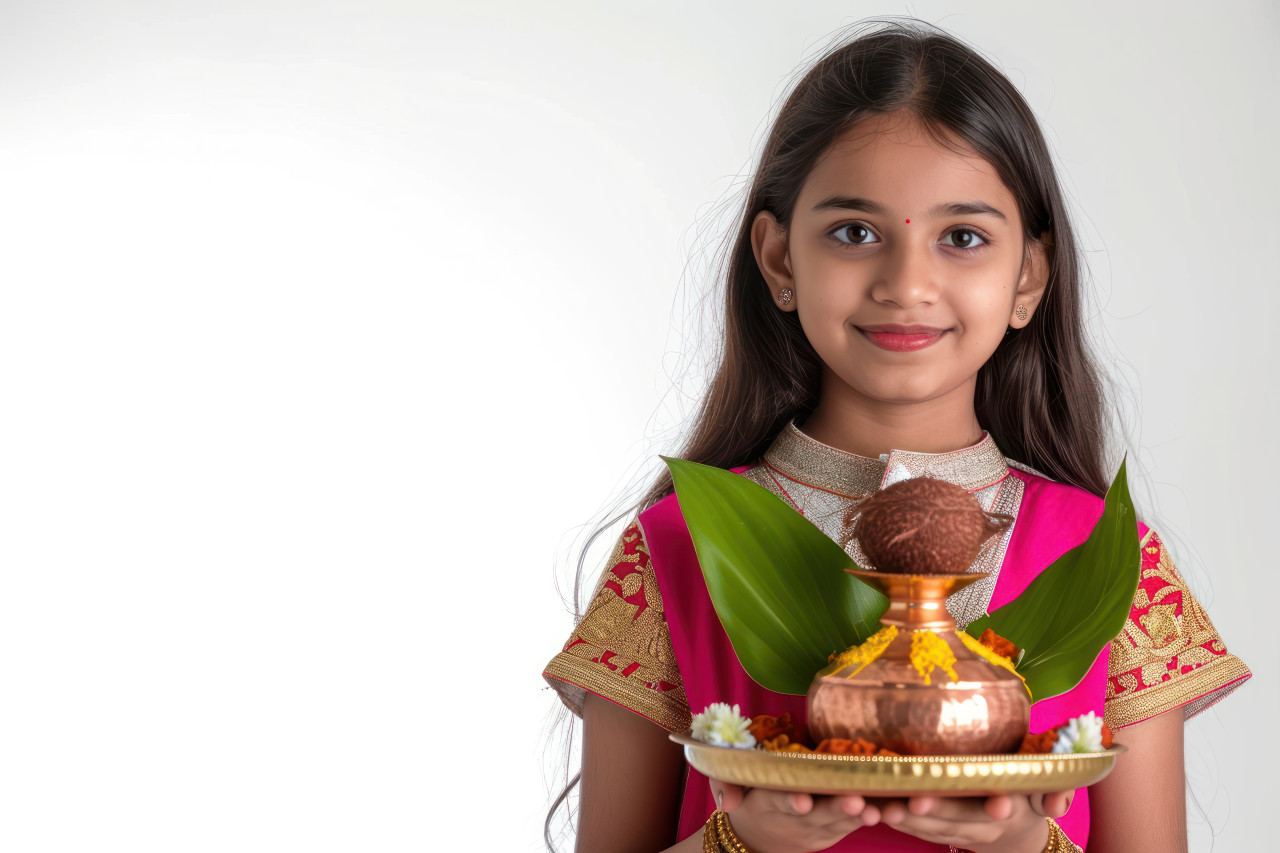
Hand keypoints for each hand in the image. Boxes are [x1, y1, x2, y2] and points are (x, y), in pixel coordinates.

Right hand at [707, 777, 880, 852]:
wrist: (755, 838)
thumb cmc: (744, 798)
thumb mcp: (725, 787)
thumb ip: (724, 787)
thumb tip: (729, 803)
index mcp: (767, 802)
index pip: (778, 801)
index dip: (791, 802)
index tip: (803, 802)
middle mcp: (794, 819)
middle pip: (817, 814)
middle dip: (836, 808)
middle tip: (855, 801)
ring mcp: (815, 830)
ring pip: (838, 823)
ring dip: (856, 817)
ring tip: (872, 810)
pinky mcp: (831, 833)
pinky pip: (849, 826)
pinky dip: (865, 818)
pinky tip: (882, 810)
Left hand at [874, 790, 1072, 852]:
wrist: (1015, 835)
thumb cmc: (1027, 796)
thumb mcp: (1046, 792)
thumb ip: (1056, 791)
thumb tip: (1058, 803)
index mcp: (1009, 808)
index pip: (1005, 806)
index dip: (1001, 806)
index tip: (999, 805)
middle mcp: (981, 825)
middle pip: (959, 819)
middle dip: (939, 812)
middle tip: (917, 801)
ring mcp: (957, 831)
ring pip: (931, 828)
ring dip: (908, 820)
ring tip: (886, 807)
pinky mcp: (936, 832)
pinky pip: (914, 830)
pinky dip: (895, 821)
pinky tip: (875, 810)